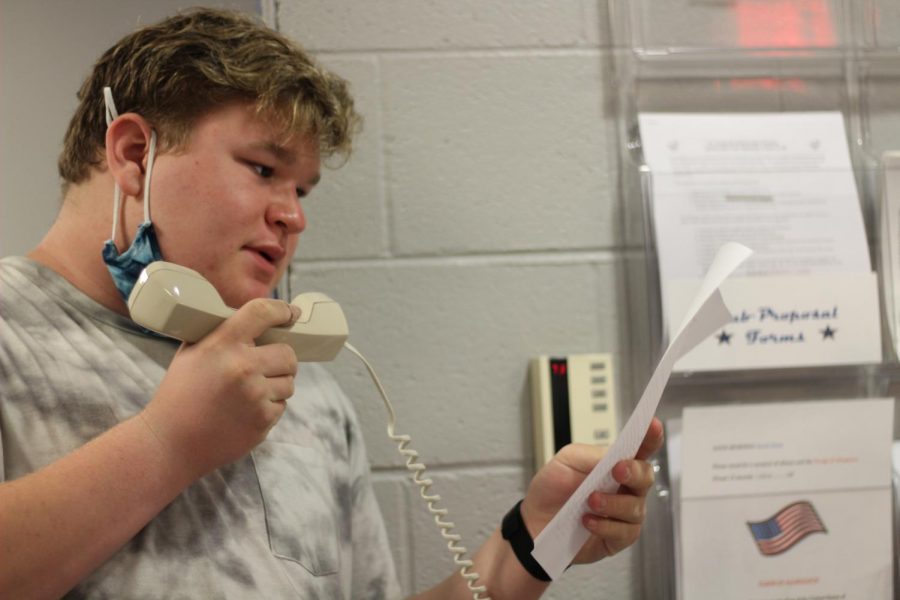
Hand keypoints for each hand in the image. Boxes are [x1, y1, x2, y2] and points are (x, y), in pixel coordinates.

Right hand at [139, 298, 300, 478]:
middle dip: (281, 359)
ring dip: (277, 385)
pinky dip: (269, 407)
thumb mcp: (191, 353)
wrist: (171, 442)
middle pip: (287, 353)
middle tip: (267, 365)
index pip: (262, 312)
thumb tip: (253, 322)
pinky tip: (246, 411)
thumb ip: (221, 335)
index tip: (291, 313)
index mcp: (222, 344)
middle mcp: (243, 366)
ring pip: (289, 381)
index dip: (281, 310)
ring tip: (251, 392)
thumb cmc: (180, 395)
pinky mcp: (263, 419)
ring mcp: (255, 395)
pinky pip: (282, 405)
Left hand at [521, 417, 663, 563]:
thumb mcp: (566, 461)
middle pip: (646, 477)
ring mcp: (624, 514)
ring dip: (614, 503)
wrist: (533, 521)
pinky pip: (624, 532)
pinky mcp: (617, 538)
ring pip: (636, 508)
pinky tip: (587, 521)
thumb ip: (592, 455)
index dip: (650, 437)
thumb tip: (616, 455)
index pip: (640, 449)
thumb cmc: (552, 488)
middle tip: (617, 470)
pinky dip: (606, 525)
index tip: (653, 426)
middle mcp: (625, 488)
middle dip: (635, 472)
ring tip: (590, 501)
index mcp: (614, 464)